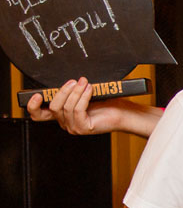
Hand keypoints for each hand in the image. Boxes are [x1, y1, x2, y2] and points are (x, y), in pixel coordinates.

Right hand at [26, 77, 154, 135]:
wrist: (125, 113)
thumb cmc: (107, 102)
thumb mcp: (84, 93)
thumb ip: (70, 90)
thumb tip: (65, 79)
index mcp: (62, 115)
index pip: (38, 115)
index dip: (32, 106)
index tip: (37, 95)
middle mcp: (66, 123)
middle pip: (54, 107)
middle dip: (63, 91)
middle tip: (75, 81)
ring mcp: (74, 127)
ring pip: (66, 108)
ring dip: (75, 92)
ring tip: (85, 83)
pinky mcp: (84, 128)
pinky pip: (77, 110)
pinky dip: (83, 97)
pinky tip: (89, 90)